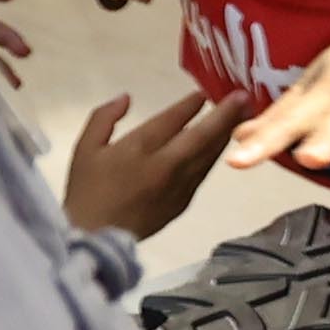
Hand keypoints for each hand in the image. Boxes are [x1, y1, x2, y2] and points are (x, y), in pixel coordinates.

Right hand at [63, 88, 241, 237]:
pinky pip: (204, 172)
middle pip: (203, 135)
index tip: (204, 92)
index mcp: (139, 148)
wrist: (96, 237)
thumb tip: (126, 98)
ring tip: (242, 117)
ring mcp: (179, 185)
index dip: (191, 104)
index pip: (173, 119)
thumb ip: (104, 118)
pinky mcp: (184, 201)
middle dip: (225, 115)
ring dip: (226, 134)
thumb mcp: (85, 148)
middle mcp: (166, 164)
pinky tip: (220, 146)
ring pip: (209, 155)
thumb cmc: (87, 190)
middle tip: (244, 98)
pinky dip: (214, 156)